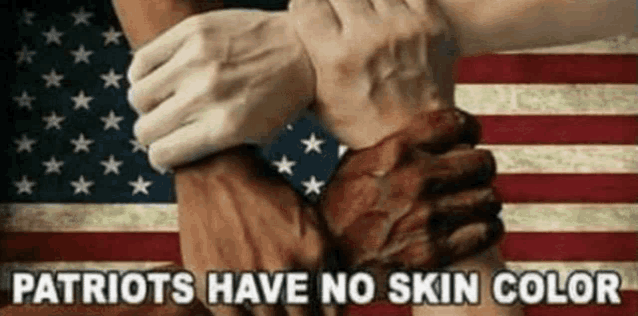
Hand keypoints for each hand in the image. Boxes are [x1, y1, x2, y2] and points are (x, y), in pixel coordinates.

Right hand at [127, 10, 314, 169]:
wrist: (305, 48)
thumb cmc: (283, 97)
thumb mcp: (258, 134)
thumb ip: (215, 146)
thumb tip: (173, 152)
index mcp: (225, 127)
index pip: (162, 154)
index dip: (161, 158)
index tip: (166, 154)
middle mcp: (206, 94)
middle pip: (145, 129)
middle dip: (152, 134)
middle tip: (165, 127)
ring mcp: (196, 59)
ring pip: (138, 95)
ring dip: (147, 104)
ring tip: (163, 101)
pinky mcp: (191, 31)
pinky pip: (142, 60)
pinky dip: (143, 74)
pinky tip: (160, 77)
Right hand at [174, 147, 338, 315]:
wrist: (220, 173)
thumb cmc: (266, 194)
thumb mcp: (311, 220)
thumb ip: (327, 260)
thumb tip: (334, 298)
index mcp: (314, 252)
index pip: (330, 310)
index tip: (316, 313)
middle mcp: (285, 269)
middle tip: (292, 310)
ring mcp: (249, 279)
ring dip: (270, 315)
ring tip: (268, 302)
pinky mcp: (216, 284)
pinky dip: (241, 315)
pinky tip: (245, 304)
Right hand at [289, 0, 460, 149]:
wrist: (416, 136)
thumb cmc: (362, 122)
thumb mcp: (319, 98)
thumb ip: (307, 60)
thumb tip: (294, 29)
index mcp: (336, 57)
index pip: (308, 3)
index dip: (306, 6)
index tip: (311, 12)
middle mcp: (368, 37)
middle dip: (333, 3)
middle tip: (339, 18)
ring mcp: (402, 27)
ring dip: (364, 1)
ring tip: (364, 18)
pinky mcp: (429, 23)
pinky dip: (393, 0)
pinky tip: (388, 14)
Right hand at [318, 109, 502, 279]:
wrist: (327, 256)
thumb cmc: (340, 208)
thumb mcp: (357, 163)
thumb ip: (396, 145)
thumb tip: (432, 134)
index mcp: (395, 151)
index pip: (456, 124)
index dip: (470, 130)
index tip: (470, 138)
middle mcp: (414, 179)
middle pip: (482, 162)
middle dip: (480, 169)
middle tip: (472, 177)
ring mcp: (426, 216)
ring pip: (490, 198)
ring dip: (484, 201)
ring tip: (473, 204)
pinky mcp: (434, 252)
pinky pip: (487, 231)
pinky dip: (487, 228)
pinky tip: (475, 227)